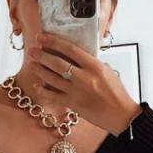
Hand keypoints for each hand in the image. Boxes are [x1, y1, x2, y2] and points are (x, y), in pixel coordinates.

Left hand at [28, 31, 142, 135]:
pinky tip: (37, 86)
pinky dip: (44, 91)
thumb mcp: (107, 72)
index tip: (43, 37)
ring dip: (40, 71)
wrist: (120, 114)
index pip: (70, 49)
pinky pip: (54, 96)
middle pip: (58, 63)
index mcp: (94, 66)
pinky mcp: (73, 104)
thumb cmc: (116, 93)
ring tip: (32, 64)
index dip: (54, 42)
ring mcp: (77, 92)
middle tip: (32, 50)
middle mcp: (84, 77)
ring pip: (53, 78)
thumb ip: (92, 64)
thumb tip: (78, 57)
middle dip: (42, 55)